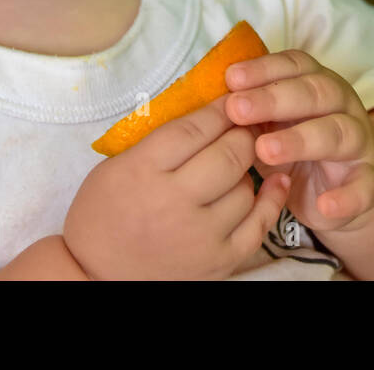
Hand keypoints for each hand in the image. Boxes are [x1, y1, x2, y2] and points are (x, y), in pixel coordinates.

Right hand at [64, 94, 290, 279]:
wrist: (95, 273)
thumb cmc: (102, 213)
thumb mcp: (117, 165)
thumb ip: (159, 142)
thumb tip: (206, 114)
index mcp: (144, 170)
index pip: (195, 128)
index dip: (219, 109)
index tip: (231, 99)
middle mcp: (175, 201)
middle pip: (228, 154)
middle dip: (242, 133)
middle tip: (245, 124)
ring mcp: (200, 235)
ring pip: (246, 186)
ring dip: (248, 167)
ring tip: (238, 161)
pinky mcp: (219, 261)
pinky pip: (259, 225)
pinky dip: (272, 199)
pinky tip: (278, 180)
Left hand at [224, 49, 373, 234]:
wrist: (334, 188)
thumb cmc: (292, 143)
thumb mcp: (269, 123)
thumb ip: (250, 109)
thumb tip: (210, 99)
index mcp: (316, 84)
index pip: (294, 66)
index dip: (264, 69)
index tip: (231, 78)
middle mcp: (342, 106)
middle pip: (315, 94)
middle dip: (275, 99)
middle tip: (237, 109)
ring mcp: (359, 144)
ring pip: (338, 134)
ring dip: (301, 140)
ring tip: (266, 150)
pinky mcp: (368, 182)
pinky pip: (364, 189)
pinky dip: (346, 198)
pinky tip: (324, 205)